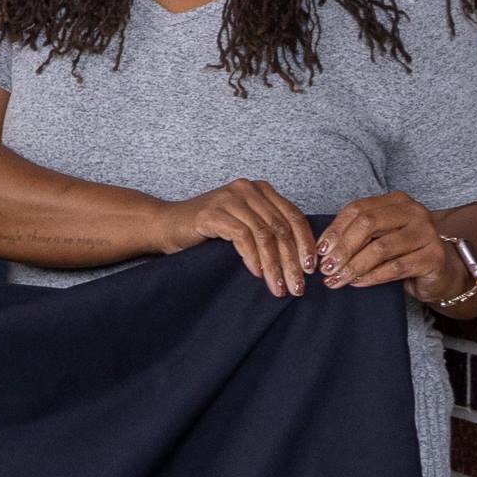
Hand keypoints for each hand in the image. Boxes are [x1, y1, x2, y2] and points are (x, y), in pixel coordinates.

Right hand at [155, 176, 318, 298]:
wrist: (165, 225)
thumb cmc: (207, 230)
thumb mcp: (244, 224)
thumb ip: (268, 229)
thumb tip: (302, 259)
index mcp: (260, 189)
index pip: (294, 216)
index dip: (306, 244)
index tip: (311, 269)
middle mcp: (247, 189)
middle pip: (281, 228)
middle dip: (292, 261)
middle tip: (297, 286)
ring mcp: (229, 198)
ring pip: (264, 235)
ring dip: (274, 265)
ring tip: (278, 287)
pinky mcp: (213, 213)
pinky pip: (242, 237)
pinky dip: (252, 258)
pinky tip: (257, 274)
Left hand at [313, 191, 476, 309]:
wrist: (439, 273)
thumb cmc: (403, 253)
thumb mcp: (379, 237)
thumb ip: (356, 235)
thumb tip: (322, 249)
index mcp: (396, 201)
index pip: (357, 209)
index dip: (335, 230)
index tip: (320, 251)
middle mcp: (414, 211)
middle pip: (368, 224)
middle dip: (342, 248)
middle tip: (326, 268)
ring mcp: (426, 233)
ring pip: (380, 248)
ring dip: (354, 266)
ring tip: (337, 279)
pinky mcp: (433, 256)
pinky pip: (395, 267)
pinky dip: (372, 277)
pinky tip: (357, 283)